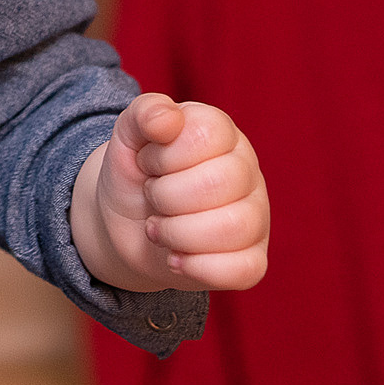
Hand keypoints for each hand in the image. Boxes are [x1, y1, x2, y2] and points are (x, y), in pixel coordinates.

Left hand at [70, 92, 268, 292]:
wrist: (127, 223)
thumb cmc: (137, 172)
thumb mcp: (129, 135)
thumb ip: (144, 114)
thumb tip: (168, 119)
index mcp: (222, 133)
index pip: (205, 136)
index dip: (164, 154)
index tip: (148, 162)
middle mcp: (247, 172)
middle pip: (218, 184)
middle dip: (165, 195)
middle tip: (151, 197)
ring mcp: (256, 217)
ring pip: (232, 228)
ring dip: (176, 233)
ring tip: (158, 228)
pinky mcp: (253, 260)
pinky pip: (242, 270)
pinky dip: (197, 267)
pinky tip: (175, 258)